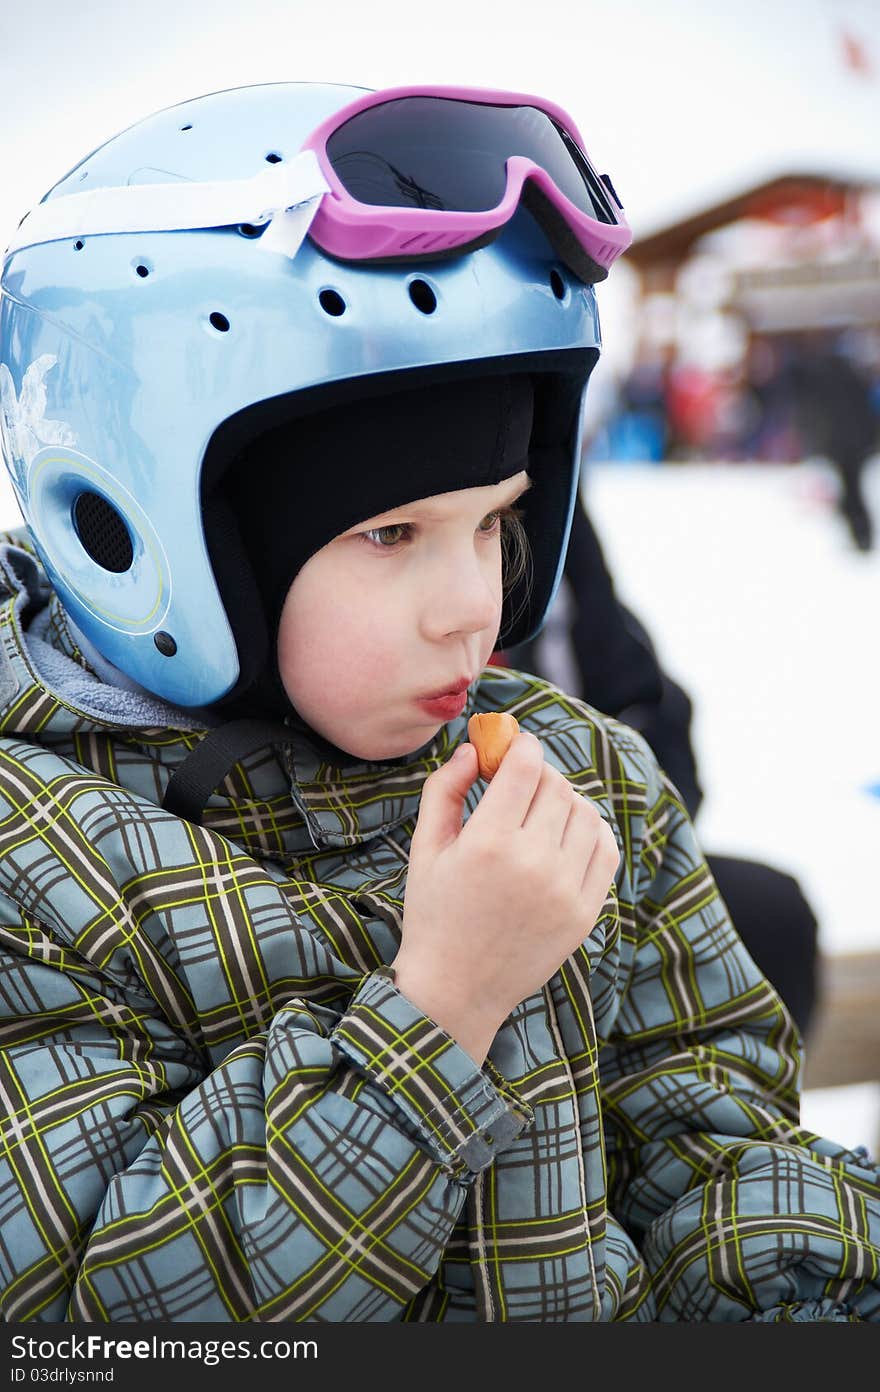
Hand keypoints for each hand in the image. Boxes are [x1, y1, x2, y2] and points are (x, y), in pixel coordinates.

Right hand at [393, 732, 618, 1063]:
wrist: (457, 989)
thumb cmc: (433, 914)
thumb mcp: (425, 848)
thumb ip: (445, 789)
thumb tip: (473, 749)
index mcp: (489, 843)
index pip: (525, 768)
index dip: (521, 748)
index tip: (514, 747)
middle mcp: (533, 862)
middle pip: (557, 787)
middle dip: (539, 775)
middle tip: (522, 781)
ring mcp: (565, 889)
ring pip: (585, 813)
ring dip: (566, 801)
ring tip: (543, 811)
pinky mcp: (585, 912)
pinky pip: (606, 849)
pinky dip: (593, 830)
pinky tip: (570, 833)